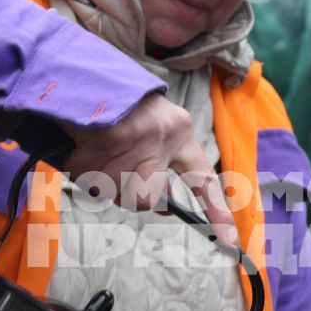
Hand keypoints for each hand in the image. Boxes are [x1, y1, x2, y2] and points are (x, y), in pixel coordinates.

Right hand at [64, 93, 234, 243]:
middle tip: (114, 174)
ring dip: (99, 179)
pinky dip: (80, 167)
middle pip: (146, 198)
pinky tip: (82, 146)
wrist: (88, 69)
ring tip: (97, 150)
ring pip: (114, 191)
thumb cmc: (121, 105)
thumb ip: (161, 163)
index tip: (230, 240)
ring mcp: (135, 137)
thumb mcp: (154, 126)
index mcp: (180, 132)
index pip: (203, 179)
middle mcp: (163, 136)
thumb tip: (164, 206)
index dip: (217, 212)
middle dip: (126, 194)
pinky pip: (87, 176)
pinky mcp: (105, 137)